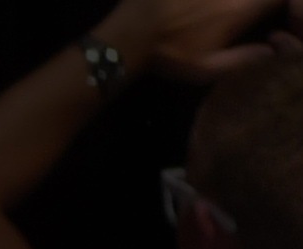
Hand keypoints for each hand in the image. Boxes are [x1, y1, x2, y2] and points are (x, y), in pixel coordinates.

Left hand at [98, 0, 299, 79]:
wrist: (134, 30)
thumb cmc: (170, 54)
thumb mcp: (207, 69)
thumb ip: (243, 60)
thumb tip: (273, 52)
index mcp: (240, 9)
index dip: (290, 4)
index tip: (288, 12)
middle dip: (268, 3)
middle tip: (266, 12)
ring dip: (241, 2)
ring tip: (233, 12)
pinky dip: (215, 0)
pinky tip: (211, 6)